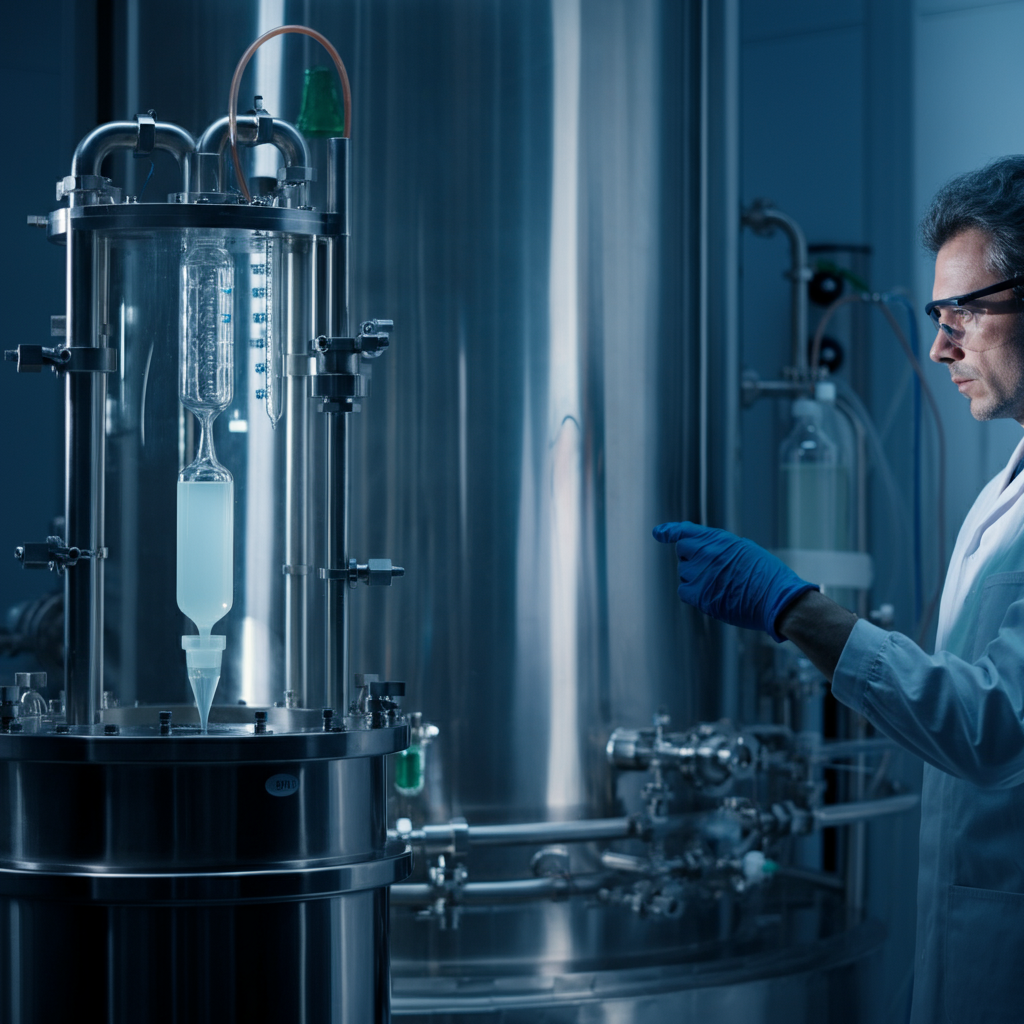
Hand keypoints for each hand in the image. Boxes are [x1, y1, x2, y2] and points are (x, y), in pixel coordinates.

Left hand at [652, 521, 817, 641]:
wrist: (776, 597)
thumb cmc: (767, 576)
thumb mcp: (745, 550)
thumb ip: (721, 548)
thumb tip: (705, 552)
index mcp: (719, 539)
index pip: (685, 531)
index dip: (670, 531)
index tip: (658, 533)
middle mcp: (706, 553)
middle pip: (682, 552)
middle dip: (691, 558)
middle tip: (710, 568)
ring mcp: (701, 574)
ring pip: (684, 573)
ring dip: (695, 577)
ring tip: (720, 584)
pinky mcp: (700, 595)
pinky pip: (684, 591)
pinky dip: (693, 593)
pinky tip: (711, 595)